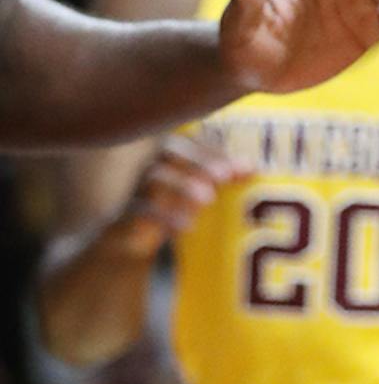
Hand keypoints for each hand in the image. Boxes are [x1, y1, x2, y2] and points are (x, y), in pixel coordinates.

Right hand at [107, 133, 237, 259]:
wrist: (124, 242)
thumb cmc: (168, 208)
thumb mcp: (196, 193)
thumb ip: (220, 178)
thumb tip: (252, 169)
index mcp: (167, 155)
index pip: (192, 141)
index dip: (217, 150)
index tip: (244, 167)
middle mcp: (149, 164)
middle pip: (170, 149)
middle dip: (200, 160)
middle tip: (225, 175)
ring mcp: (134, 188)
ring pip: (154, 177)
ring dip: (182, 185)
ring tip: (208, 199)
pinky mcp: (121, 215)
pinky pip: (138, 209)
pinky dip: (163, 216)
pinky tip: (187, 226)